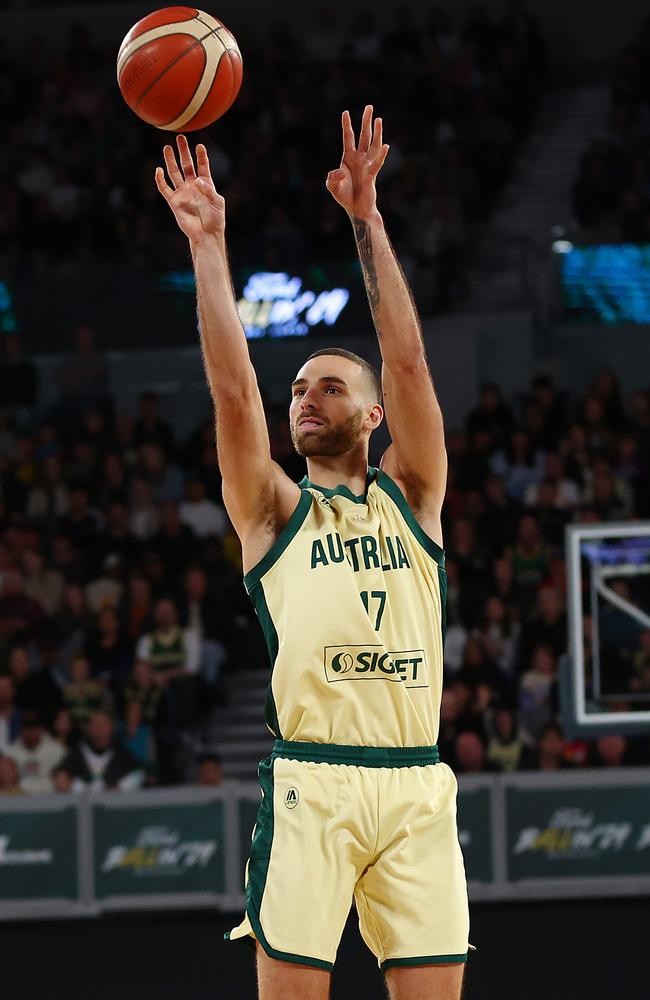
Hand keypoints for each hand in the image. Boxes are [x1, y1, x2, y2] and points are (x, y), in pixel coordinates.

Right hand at [155, 135, 224, 244]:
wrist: (206, 235)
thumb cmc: (215, 219)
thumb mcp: (218, 202)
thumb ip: (208, 189)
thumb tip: (197, 180)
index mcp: (206, 184)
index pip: (202, 166)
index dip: (201, 156)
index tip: (200, 146)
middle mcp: (192, 186)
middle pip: (186, 165)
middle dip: (183, 151)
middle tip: (180, 137)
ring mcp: (182, 193)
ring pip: (174, 173)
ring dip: (170, 160)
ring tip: (167, 147)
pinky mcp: (174, 202)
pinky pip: (164, 188)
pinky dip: (160, 180)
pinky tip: (158, 170)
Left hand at [326, 105, 388, 220]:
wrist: (356, 209)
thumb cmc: (345, 197)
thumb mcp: (332, 186)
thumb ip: (332, 178)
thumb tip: (341, 172)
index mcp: (348, 158)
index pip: (348, 137)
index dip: (347, 125)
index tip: (345, 112)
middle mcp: (359, 159)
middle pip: (363, 136)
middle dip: (365, 121)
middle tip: (369, 106)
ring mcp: (366, 165)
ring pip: (372, 145)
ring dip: (376, 132)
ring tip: (378, 119)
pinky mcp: (371, 175)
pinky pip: (377, 163)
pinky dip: (380, 155)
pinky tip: (385, 146)